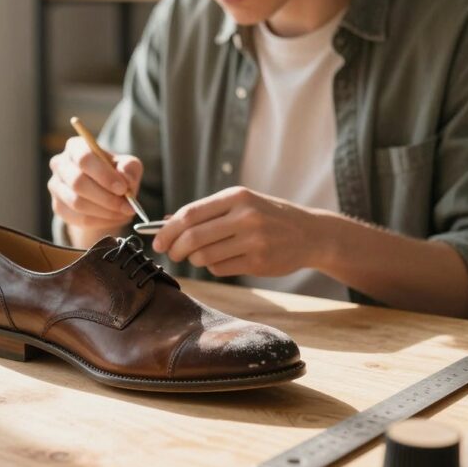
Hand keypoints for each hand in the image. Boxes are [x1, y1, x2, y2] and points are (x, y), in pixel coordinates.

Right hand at [48, 136, 142, 229]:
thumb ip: (129, 169)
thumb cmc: (114, 173)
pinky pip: (78, 218)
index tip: (123, 189)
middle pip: (78, 182)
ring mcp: (56, 186)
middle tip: (128, 206)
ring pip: (77, 203)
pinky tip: (113, 218)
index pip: (84, 158)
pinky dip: (100, 221)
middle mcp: (60, 164)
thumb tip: (126, 180)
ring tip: (123, 212)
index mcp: (75, 147)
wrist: (102, 193)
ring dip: (105, 211)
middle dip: (106, 197)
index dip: (104, 175)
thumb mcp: (127, 166)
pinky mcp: (58, 207)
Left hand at [151, 187, 329, 277]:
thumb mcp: (242, 203)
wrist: (310, 233)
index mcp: (237, 197)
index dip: (167, 230)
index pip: (190, 214)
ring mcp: (254, 240)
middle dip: (175, 249)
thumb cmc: (268, 216)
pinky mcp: (259, 262)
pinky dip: (213, 267)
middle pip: (193, 238)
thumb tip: (166, 221)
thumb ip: (207, 212)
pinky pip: (220, 269)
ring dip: (195, 260)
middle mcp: (245, 217)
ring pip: (204, 256)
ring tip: (200, 255)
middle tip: (171, 254)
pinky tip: (223, 260)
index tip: (157, 241)